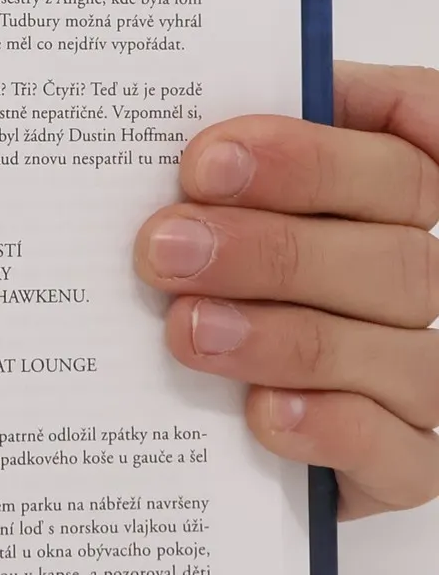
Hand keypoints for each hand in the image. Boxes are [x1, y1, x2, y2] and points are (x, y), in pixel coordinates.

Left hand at [135, 61, 438, 519]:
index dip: (312, 154)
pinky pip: (398, 453)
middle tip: (164, 247)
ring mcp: (417, 380)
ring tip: (188, 329)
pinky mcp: (400, 468)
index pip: (404, 155)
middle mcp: (414, 283)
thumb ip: (215, 159)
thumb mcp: (202, 205)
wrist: (194, 424)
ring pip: (393, 350)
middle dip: (270, 247)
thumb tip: (161, 106)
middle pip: (391, 253)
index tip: (207, 156)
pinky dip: (332, 426)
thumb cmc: (204, 282)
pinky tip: (264, 412)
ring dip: (283, 336)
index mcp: (384, 200)